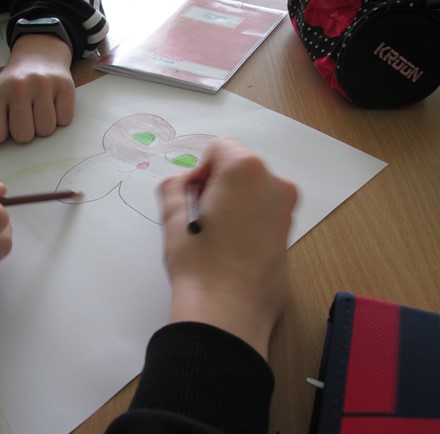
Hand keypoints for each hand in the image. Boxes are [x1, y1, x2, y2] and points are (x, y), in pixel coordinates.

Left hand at [0, 34, 74, 146]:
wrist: (39, 56)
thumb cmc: (14, 84)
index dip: (3, 134)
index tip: (7, 122)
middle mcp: (18, 86)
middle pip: (23, 136)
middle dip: (26, 131)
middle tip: (26, 115)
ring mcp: (43, 85)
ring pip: (46, 130)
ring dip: (44, 125)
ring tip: (40, 109)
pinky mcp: (64, 85)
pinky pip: (65, 120)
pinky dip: (61, 117)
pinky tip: (54, 103)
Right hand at [159, 138, 296, 359]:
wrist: (228, 314)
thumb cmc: (198, 263)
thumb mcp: (173, 220)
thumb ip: (173, 189)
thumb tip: (181, 185)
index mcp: (247, 170)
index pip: (219, 148)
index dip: (200, 171)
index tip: (191, 199)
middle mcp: (275, 183)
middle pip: (239, 167)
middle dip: (216, 184)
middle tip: (198, 217)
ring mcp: (287, 209)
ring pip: (252, 190)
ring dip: (231, 202)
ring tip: (213, 234)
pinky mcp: (290, 233)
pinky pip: (264, 212)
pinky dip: (246, 218)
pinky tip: (230, 247)